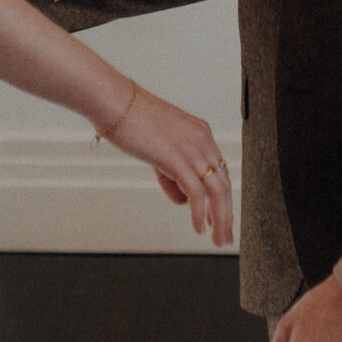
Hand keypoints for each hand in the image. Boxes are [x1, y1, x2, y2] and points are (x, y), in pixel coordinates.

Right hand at [99, 82, 233, 246]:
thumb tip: (182, 198)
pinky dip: (199, 214)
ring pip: (217, 192)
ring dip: (220, 220)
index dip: (223, 198)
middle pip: (224, 184)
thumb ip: (172, 172)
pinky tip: (198, 228)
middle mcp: (202, 140)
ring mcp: (192, 149)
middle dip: (226, 214)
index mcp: (200, 133)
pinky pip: (196, 193)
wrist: (114, 102)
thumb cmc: (130, 121)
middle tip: (226, 238)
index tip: (221, 218)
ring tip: (217, 240)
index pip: (220, 171)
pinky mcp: (177, 159)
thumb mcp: (158, 147)